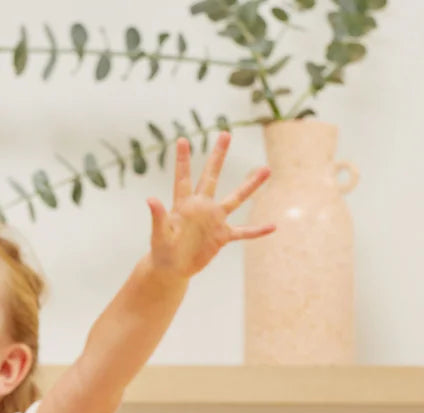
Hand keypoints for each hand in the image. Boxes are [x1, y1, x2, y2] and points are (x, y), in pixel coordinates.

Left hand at [146, 131, 274, 279]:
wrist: (172, 268)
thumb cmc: (161, 251)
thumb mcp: (159, 235)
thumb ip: (158, 217)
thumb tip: (150, 199)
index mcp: (184, 205)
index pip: (183, 179)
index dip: (182, 160)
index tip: (181, 140)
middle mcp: (202, 207)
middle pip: (211, 177)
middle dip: (218, 157)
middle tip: (225, 133)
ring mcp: (214, 220)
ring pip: (236, 199)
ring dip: (250, 186)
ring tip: (267, 169)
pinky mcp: (222, 236)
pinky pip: (243, 232)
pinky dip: (256, 231)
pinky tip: (273, 226)